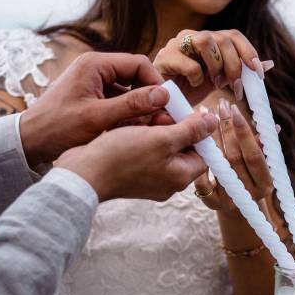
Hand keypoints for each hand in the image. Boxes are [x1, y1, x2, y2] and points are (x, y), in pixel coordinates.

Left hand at [20, 52, 171, 166]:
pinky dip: (128, 114)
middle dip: (150, 97)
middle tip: (161, 118)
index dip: (156, 83)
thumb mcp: (98, 117)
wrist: (30, 141)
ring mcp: (94, 83)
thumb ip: (132, 104)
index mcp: (95, 65)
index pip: (139, 64)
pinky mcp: (94, 97)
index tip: (167, 105)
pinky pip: (119, 101)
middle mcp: (96, 69)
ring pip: (130, 90)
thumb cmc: (58, 127)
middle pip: (136, 76)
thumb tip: (163, 95)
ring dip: (140, 108)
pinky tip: (131, 130)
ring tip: (147, 127)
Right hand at [55, 111, 215, 201]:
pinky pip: (144, 151)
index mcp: (180, 177)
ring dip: (156, 129)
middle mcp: (167, 181)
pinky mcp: (132, 173)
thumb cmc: (121, 157)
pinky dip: (141, 136)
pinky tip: (130, 126)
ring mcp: (149, 179)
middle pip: (183, 148)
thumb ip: (190, 130)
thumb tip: (213, 121)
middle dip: (175, 127)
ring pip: (162, 147)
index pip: (204, 153)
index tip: (187, 113)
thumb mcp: (162, 139)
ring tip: (143, 118)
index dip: (199, 130)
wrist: (81, 174)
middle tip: (161, 114)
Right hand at [153, 29, 273, 104]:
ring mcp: (177, 43)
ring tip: (214, 83)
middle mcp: (194, 36)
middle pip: (222, 38)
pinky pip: (190, 63)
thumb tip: (269, 64)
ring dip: (216, 66)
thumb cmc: (191, 88)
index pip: (234, 35)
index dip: (249, 52)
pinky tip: (194, 86)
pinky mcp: (165, 57)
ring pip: (206, 41)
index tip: (258, 73)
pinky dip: (197, 78)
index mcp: (209, 40)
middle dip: (234, 65)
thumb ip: (241, 71)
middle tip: (235, 88)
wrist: (163, 100)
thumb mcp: (221, 80)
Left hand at [194, 98, 273, 215]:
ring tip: (206, 116)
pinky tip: (196, 141)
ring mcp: (229, 200)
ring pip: (217, 166)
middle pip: (234, 158)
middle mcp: (248, 194)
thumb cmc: (252, 178)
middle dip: (226, 129)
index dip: (244, 133)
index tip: (235, 111)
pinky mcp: (211, 203)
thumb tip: (274, 127)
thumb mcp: (262, 166)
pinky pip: (202, 180)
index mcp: (265, 183)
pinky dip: (199, 160)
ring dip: (211, 139)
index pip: (254, 155)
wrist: (239, 208)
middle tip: (220, 107)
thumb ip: (265, 148)